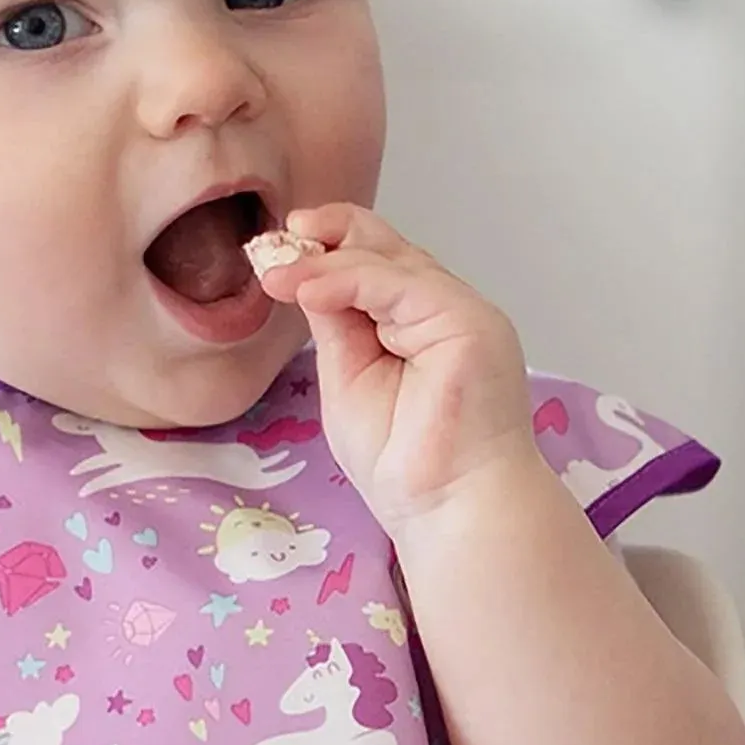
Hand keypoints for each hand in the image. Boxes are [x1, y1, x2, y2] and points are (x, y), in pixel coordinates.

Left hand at [255, 204, 537, 533]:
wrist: (446, 509)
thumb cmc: (404, 463)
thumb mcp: (347, 379)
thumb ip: (336, 326)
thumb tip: (305, 277)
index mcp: (420, 322)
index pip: (376, 264)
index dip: (329, 249)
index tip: (277, 251)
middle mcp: (445, 310)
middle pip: (388, 248)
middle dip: (328, 235)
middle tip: (275, 240)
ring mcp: (462, 313)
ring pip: (390, 261)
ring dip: (325, 261)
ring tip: (275, 272)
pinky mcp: (469, 323)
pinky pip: (398, 284)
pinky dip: (346, 280)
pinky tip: (306, 288)